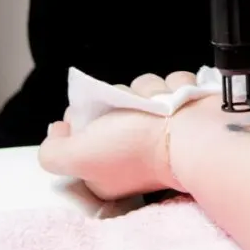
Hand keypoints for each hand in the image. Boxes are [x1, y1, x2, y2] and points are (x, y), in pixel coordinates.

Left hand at [38, 71, 203, 200]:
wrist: (196, 137)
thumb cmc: (139, 147)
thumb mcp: (79, 156)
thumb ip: (53, 152)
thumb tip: (57, 132)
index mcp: (108, 167)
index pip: (86, 130)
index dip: (85, 120)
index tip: (92, 120)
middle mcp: (135, 149)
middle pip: (114, 102)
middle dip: (122, 99)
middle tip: (130, 113)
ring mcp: (163, 129)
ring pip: (142, 88)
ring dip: (151, 91)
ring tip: (160, 107)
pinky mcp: (186, 110)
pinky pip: (172, 82)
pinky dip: (176, 86)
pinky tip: (178, 101)